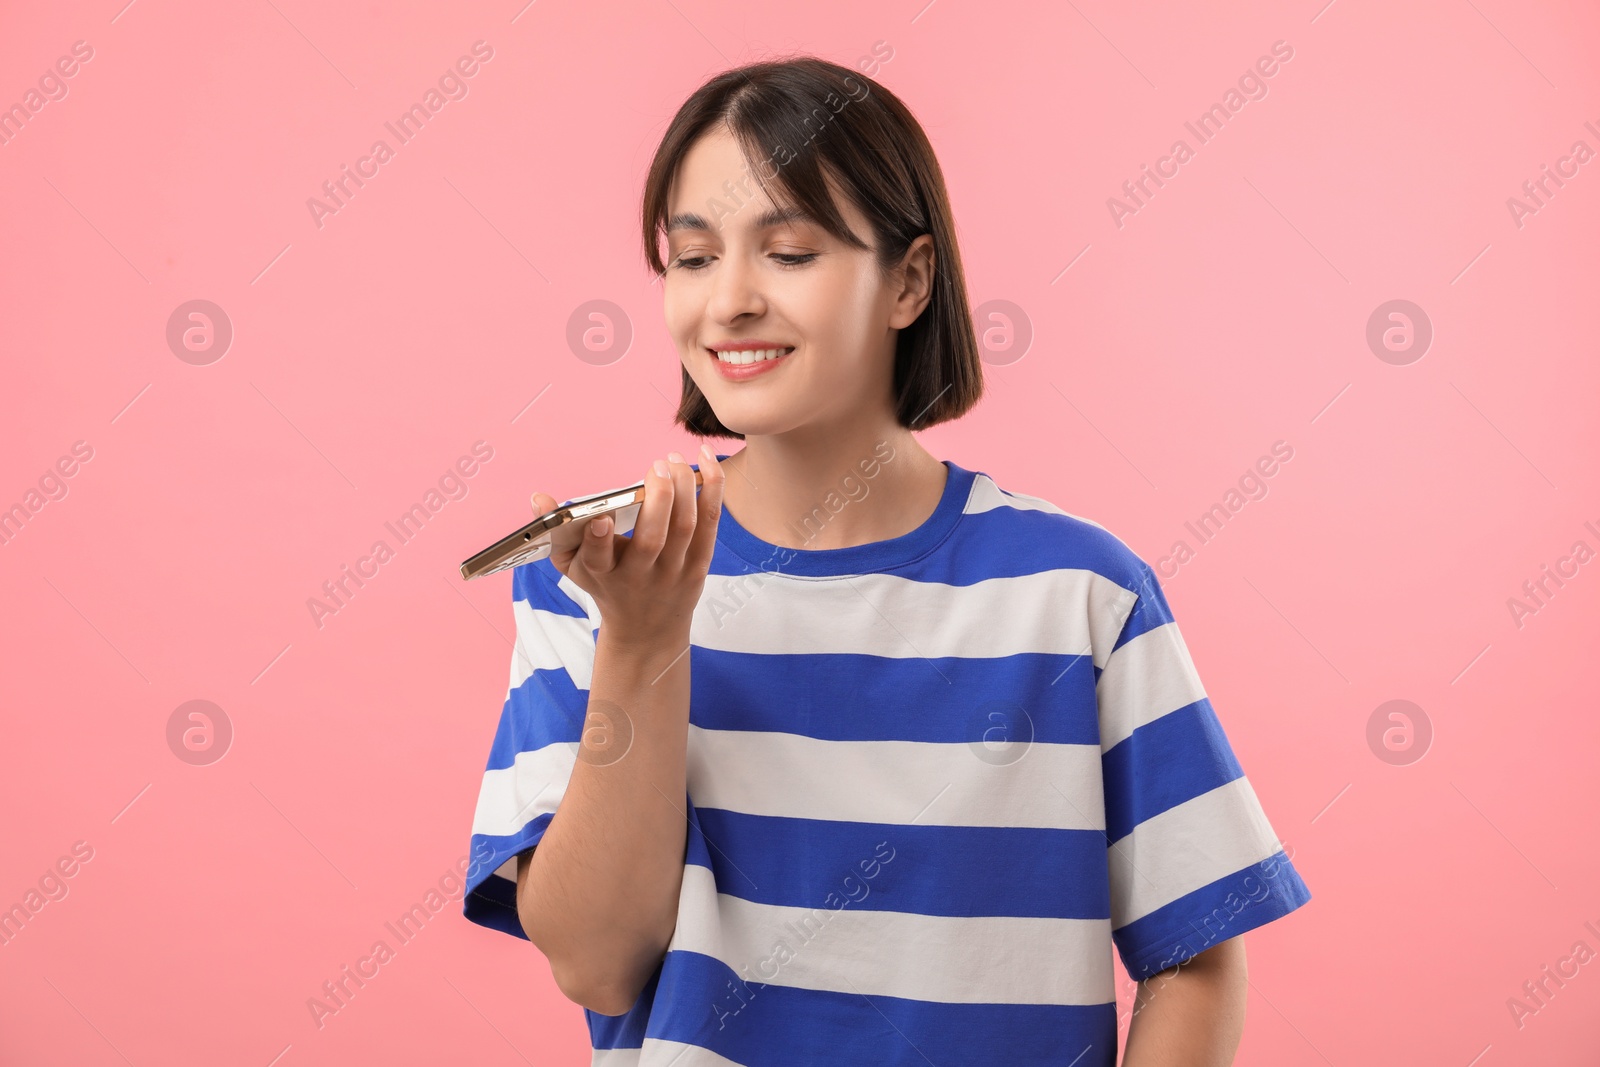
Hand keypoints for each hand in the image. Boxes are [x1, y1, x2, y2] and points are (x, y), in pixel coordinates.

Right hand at [531, 446, 724, 649]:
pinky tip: (709, 462)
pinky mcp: (699, 566)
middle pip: (652, 539)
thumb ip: (554, 533)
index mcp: (604, 574)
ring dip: (685, 487)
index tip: (601, 517)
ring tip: (677, 459)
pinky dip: (711, 490)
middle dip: (657, 499)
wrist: (646, 629)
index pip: (599, 559)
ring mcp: (672, 573)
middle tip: (657, 466)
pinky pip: (709, 524)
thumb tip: (538, 498)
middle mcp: (640, 576)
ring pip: (684, 527)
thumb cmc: (607, 586)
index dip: (599, 540)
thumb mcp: (574, 567)